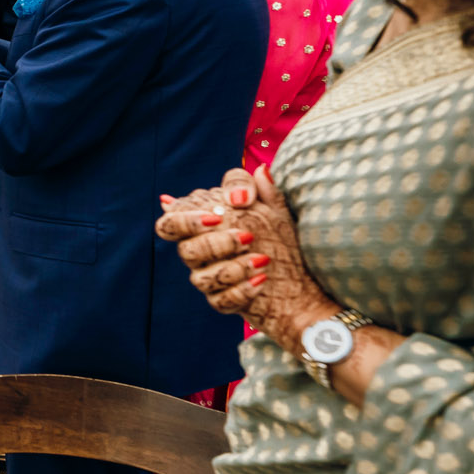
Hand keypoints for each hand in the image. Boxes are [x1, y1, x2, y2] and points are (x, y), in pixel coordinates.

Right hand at [156, 166, 331, 349]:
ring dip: (233, 268)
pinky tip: (261, 281)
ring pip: (200, 279)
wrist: (304, 280)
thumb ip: (257, 189)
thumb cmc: (280, 240)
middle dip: (216, 244)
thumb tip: (258, 171)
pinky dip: (241, 291)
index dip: (184, 221)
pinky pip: (220, 302)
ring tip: (263, 260)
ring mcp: (210, 280)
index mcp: (203, 228)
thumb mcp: (272, 209)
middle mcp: (200, 254)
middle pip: (185, 252)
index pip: (169, 224)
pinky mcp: (224, 302)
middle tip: (249, 237)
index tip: (216, 216)